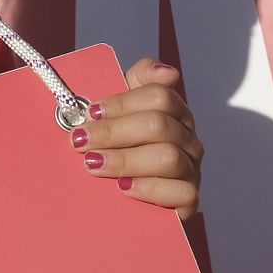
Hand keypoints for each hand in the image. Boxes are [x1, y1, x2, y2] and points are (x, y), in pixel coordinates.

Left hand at [74, 58, 202, 219]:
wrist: (118, 198)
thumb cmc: (115, 150)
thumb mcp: (115, 114)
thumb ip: (131, 84)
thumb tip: (167, 72)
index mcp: (172, 112)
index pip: (159, 95)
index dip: (122, 102)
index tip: (90, 112)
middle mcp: (186, 139)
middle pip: (159, 125)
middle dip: (114, 131)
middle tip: (80, 141)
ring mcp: (191, 170)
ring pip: (169, 157)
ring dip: (125, 159)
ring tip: (93, 165)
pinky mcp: (189, 200)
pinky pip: (183, 192)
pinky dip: (150, 189)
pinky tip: (124, 188)